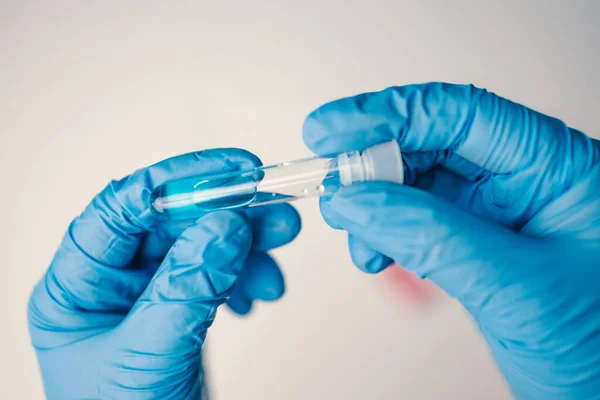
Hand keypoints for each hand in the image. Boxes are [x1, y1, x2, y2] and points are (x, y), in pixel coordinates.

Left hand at [28, 149, 300, 398]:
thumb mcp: (151, 356)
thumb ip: (187, 287)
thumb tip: (224, 227)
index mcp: (76, 288)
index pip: (121, 210)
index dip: (177, 182)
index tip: (230, 171)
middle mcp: (109, 285)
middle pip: (170, 223)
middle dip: (226, 212)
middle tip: (272, 207)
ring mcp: (146, 296)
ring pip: (201, 244)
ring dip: (246, 241)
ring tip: (281, 241)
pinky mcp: (179, 309)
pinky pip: (216, 273)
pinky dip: (245, 272)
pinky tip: (260, 288)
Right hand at [303, 83, 599, 398]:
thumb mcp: (515, 286)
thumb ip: (431, 237)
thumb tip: (358, 201)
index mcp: (555, 166)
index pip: (461, 115)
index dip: (389, 114)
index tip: (333, 129)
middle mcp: (524, 180)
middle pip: (431, 142)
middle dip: (372, 159)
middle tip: (331, 180)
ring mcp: (497, 213)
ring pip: (415, 182)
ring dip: (372, 200)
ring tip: (350, 226)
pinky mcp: (474, 245)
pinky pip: (414, 221)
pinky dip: (382, 231)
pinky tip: (372, 249)